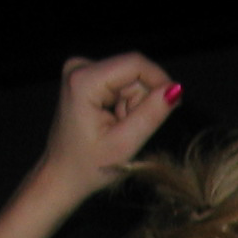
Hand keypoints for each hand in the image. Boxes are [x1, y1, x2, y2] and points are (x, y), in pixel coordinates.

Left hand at [37, 53, 180, 199]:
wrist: (61, 174)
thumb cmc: (88, 166)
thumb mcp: (124, 144)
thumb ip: (151, 114)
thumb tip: (176, 90)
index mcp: (84, 80)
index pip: (135, 63)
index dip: (161, 81)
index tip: (175, 105)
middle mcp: (80, 66)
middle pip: (133, 72)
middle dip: (141, 101)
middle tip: (129, 129)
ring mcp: (81, 69)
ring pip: (130, 79)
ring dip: (133, 105)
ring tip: (118, 128)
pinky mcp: (86, 76)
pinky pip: (121, 84)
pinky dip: (124, 104)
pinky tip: (112, 122)